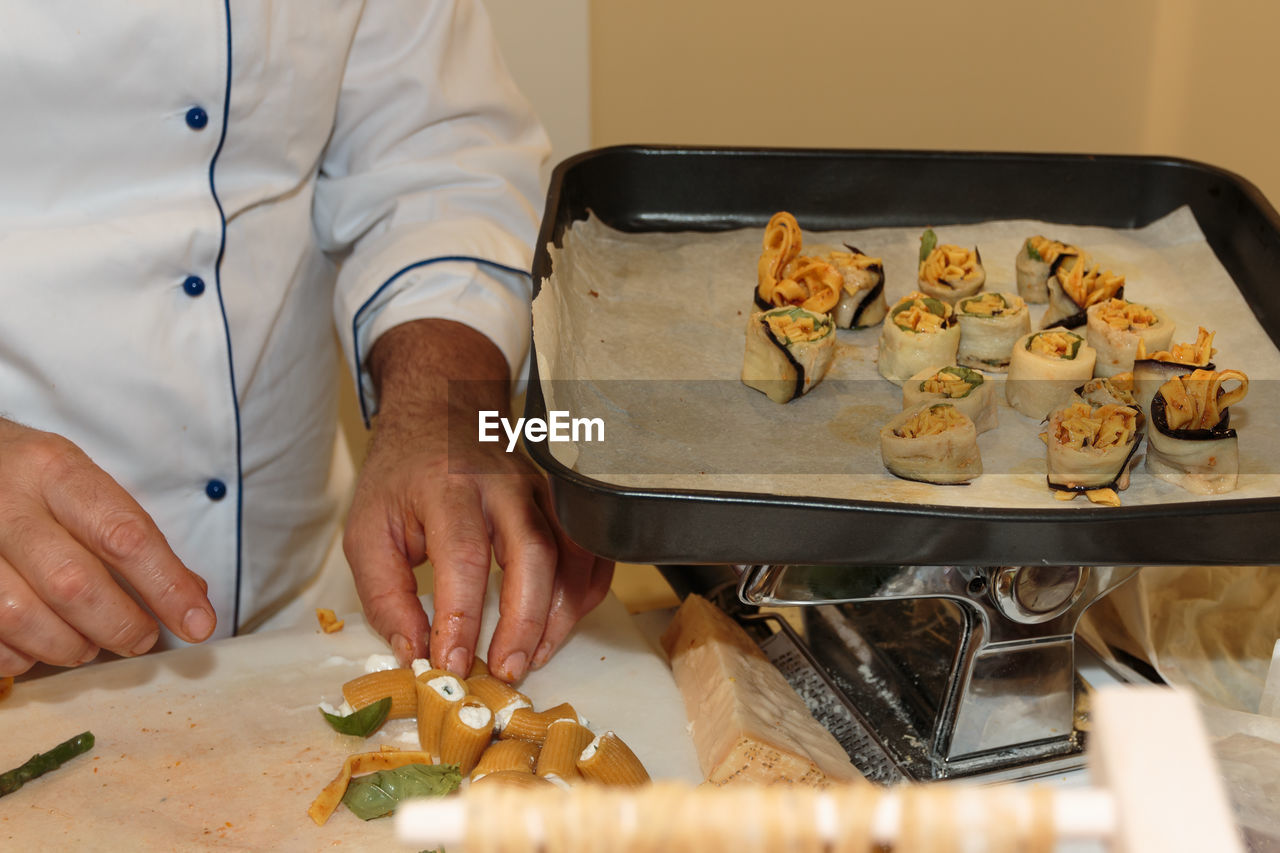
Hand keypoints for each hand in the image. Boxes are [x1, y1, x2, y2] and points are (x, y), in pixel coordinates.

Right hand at [0, 419, 215, 675]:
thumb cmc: (28, 480)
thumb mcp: (79, 483)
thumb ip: (130, 534)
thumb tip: (192, 592)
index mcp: (55, 470)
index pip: (124, 534)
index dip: (167, 586)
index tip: (200, 624)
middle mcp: (5, 503)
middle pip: (72, 582)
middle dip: (119, 624)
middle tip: (141, 638)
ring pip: (21, 616)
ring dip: (68, 646)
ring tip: (88, 645)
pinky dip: (21, 656)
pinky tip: (39, 646)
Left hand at [343, 319, 612, 681]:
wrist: (440, 417)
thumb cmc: (402, 478)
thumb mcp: (367, 532)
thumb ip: (385, 596)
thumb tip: (415, 652)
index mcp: (447, 487)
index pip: (464, 556)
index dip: (462, 617)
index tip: (452, 662)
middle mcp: (503, 485)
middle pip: (532, 553)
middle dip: (523, 621)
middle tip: (506, 670)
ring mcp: (541, 491)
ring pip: (571, 553)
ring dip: (560, 613)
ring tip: (534, 656)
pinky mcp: (561, 503)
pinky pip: (589, 551)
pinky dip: (583, 593)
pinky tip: (559, 624)